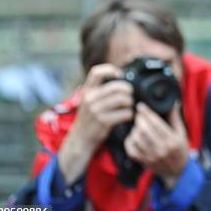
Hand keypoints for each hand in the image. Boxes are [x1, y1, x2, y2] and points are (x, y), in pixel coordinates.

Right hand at [58, 64, 133, 184]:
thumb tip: (120, 78)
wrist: (80, 140)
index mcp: (87, 91)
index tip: (119, 74)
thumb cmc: (89, 118)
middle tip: (130, 95)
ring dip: (130, 102)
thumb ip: (100, 91)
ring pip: (123, 99)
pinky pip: (125, 113)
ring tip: (129, 106)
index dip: (110, 70)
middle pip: (117, 86)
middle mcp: (90, 99)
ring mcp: (96, 110)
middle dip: (128, 90)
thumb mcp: (89, 101)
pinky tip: (128, 116)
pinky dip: (130, 114)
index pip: (97, 72)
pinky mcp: (103, 122)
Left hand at [124, 102, 188, 188]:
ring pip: (137, 139)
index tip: (141, 106)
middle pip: (144, 130)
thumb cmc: (180, 149)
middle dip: (139, 119)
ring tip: (137, 125)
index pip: (156, 123)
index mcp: (172, 140)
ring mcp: (152, 157)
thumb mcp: (182, 133)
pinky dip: (129, 141)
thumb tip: (174, 103)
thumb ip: (175, 118)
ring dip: (134, 129)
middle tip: (139, 114)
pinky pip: (132, 150)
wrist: (178, 170)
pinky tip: (133, 136)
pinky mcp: (145, 162)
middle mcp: (162, 149)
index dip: (147, 112)